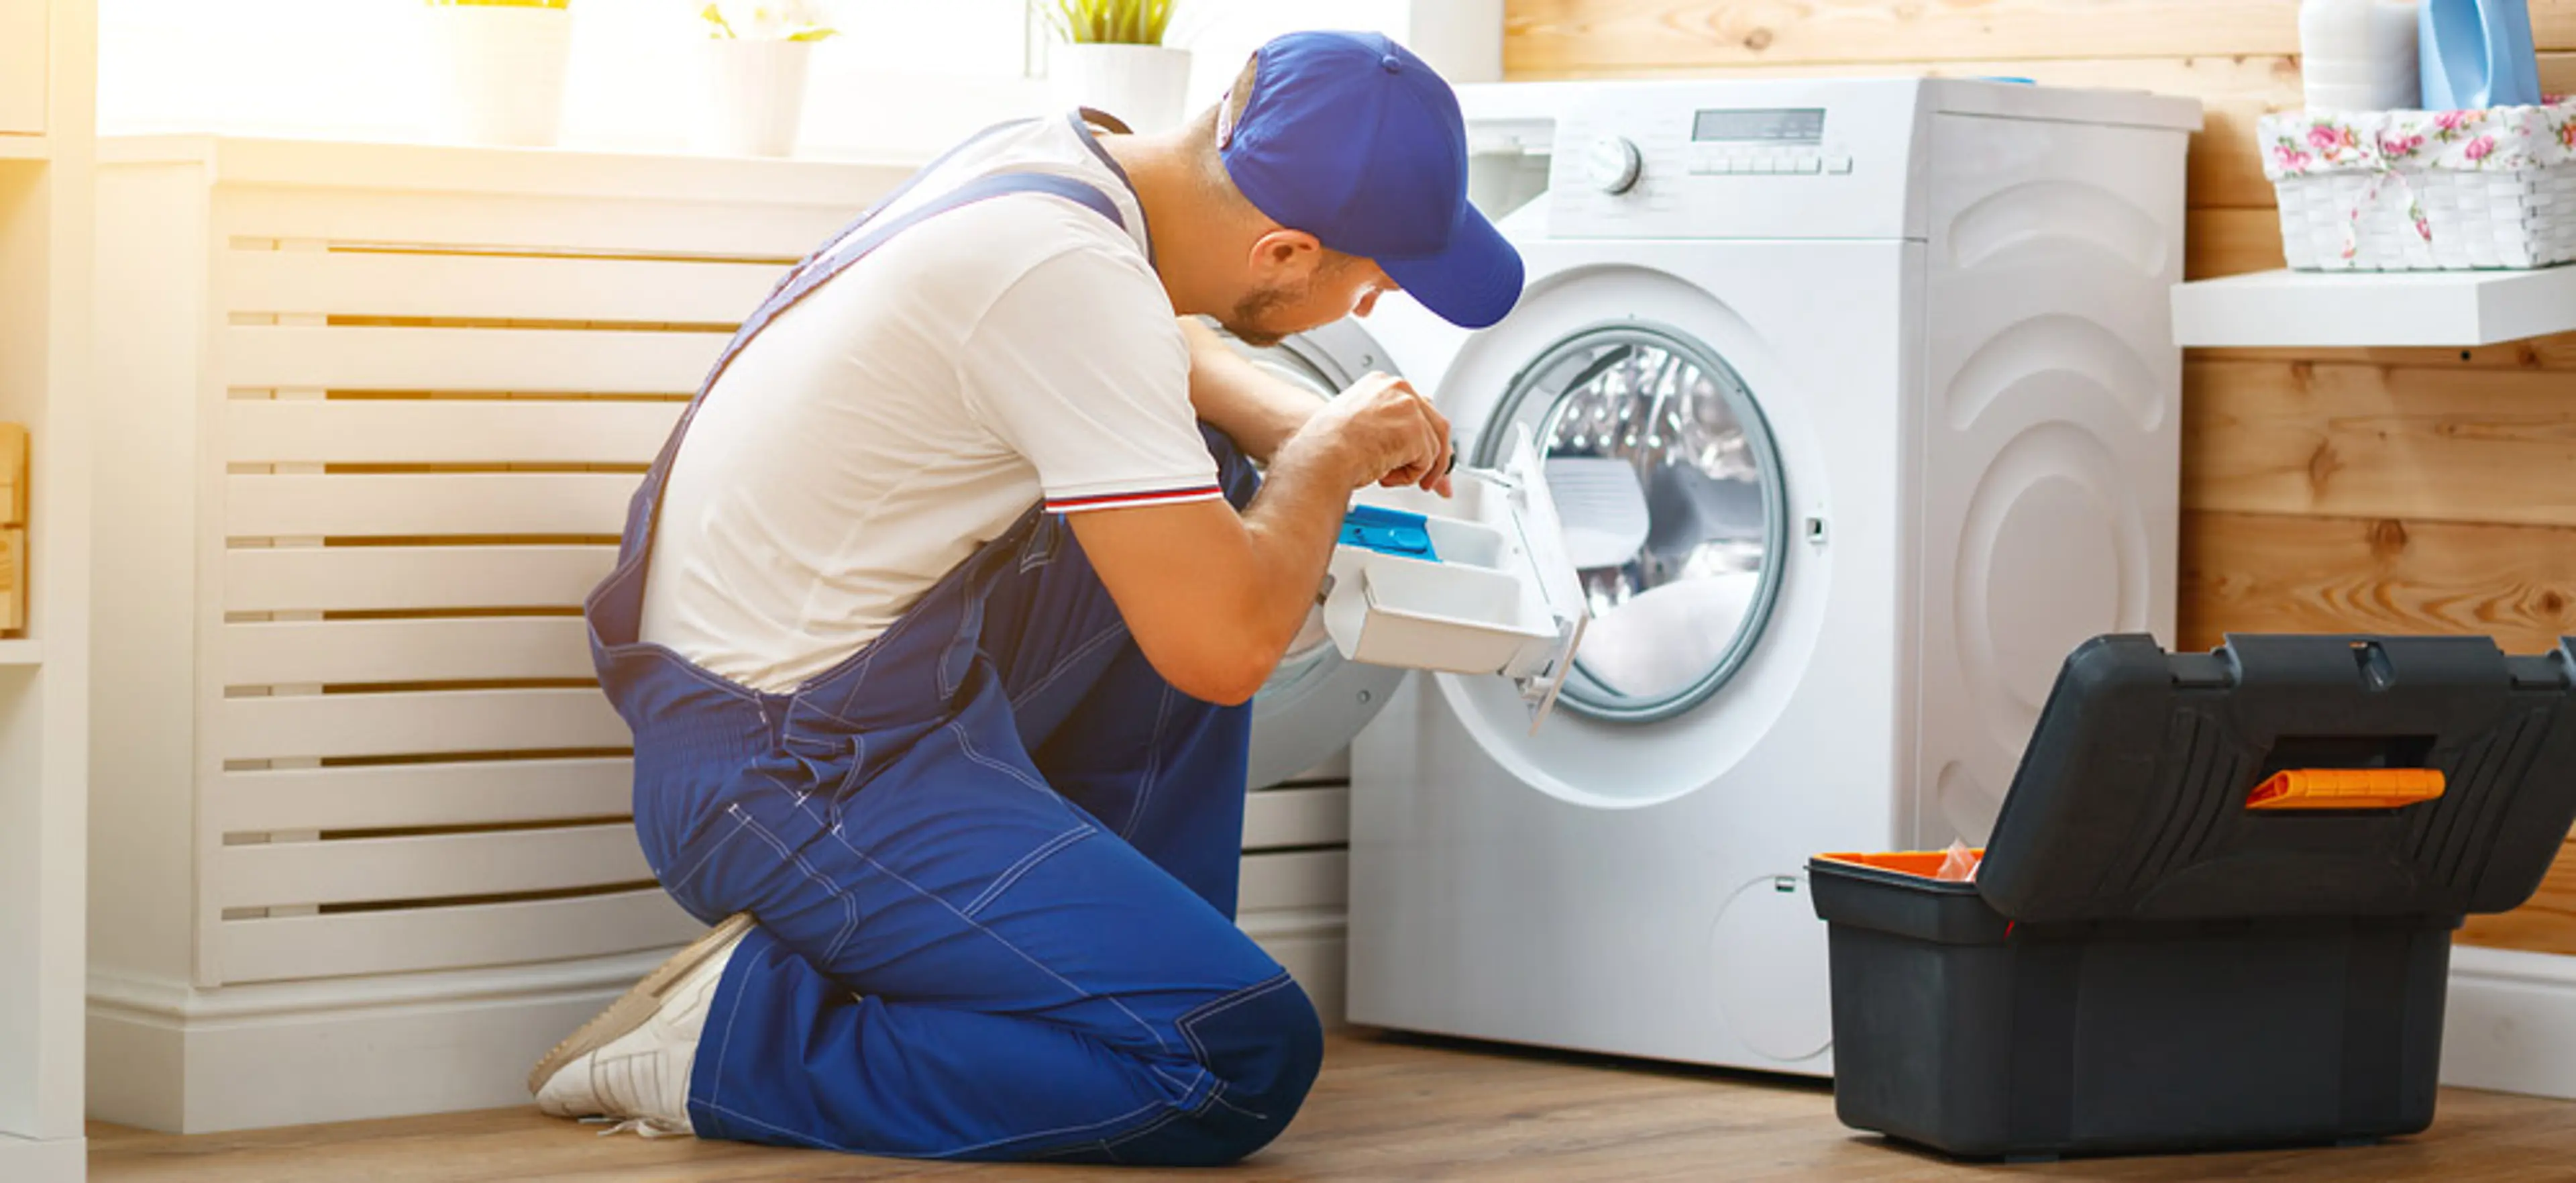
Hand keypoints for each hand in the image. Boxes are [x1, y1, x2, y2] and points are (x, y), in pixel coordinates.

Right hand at [1287, 372, 1453, 496]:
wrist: (1322, 456)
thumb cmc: (1326, 446)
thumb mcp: (1356, 426)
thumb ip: (1385, 428)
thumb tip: (1408, 451)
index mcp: (1380, 383)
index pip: (1417, 407)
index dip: (1422, 435)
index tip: (1421, 453)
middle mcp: (1398, 389)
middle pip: (1435, 423)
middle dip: (1437, 457)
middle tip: (1431, 480)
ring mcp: (1409, 407)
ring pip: (1433, 446)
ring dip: (1414, 469)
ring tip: (1387, 476)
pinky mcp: (1416, 430)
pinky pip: (1427, 461)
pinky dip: (1409, 477)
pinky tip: (1385, 475)